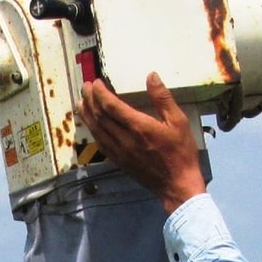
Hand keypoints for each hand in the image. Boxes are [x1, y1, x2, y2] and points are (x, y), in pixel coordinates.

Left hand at [77, 71, 206, 214]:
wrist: (177, 185)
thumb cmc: (181, 153)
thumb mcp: (179, 121)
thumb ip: (163, 98)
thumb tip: (151, 76)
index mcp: (139, 127)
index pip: (112, 106)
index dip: (100, 93)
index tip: (95, 82)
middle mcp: (125, 139)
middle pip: (100, 117)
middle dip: (90, 100)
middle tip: (84, 86)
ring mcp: (120, 152)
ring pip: (97, 130)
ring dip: (87, 115)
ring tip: (81, 102)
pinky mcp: (119, 161)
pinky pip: (101, 144)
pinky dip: (93, 132)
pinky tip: (91, 126)